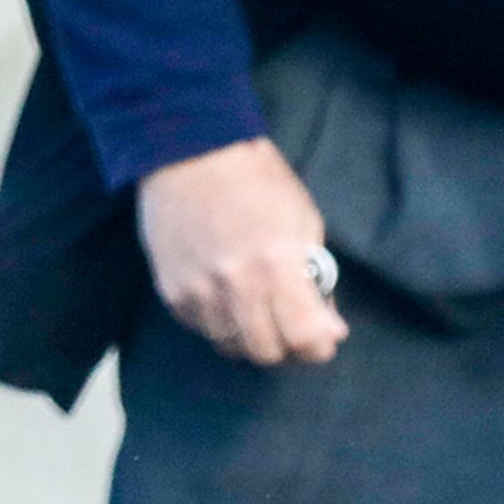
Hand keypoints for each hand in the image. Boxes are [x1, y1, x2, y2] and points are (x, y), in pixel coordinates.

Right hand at [136, 137, 346, 367]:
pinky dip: (220, 323)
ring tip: (257, 308)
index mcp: (276, 262)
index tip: (322, 339)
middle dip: (286, 348)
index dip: (318, 346)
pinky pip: (203, 330)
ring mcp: (199, 291)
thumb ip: (318, 281)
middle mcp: (236, 284)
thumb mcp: (303, 222)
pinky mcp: (173, 292)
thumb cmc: (257, 182)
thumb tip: (330, 330)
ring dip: (250, 337)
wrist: (190, 151)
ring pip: (231, 347)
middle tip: (291, 328)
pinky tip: (227, 295)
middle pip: (266, 353)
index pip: (303, 337)